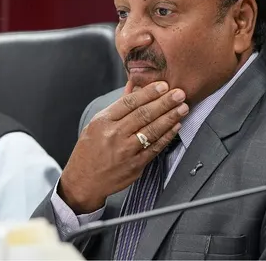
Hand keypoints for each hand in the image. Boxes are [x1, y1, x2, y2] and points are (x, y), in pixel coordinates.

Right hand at [58, 81, 187, 213]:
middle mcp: (114, 135)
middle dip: (164, 102)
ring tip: (182, 108)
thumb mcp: (97, 123)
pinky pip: (154, 148)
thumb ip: (118, 105)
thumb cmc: (89, 150)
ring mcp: (125, 151)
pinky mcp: (135, 165)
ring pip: (152, 130)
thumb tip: (133, 86)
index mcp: (103, 121)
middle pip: (143, 115)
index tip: (163, 85)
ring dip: (170, 118)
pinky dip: (167, 136)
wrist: (83, 181)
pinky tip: (176, 126)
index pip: (129, 102)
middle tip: (179, 93)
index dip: (149, 92)